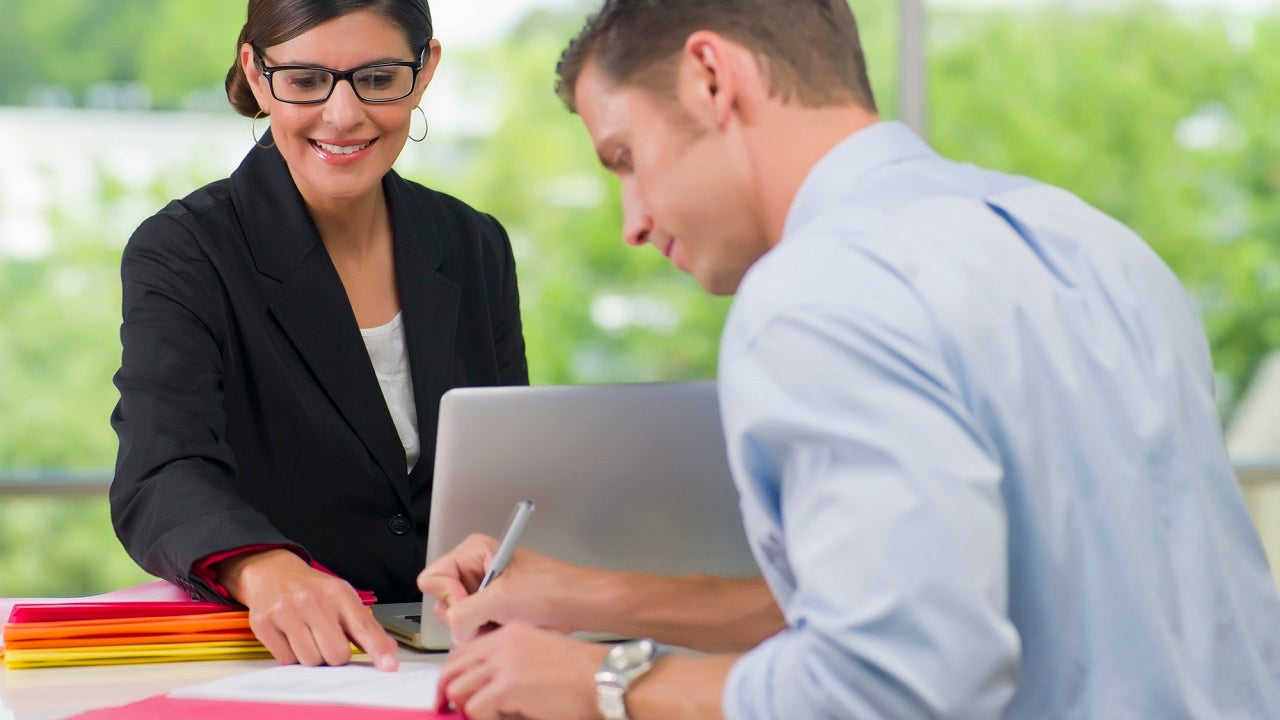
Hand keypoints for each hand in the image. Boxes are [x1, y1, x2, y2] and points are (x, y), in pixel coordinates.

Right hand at [216, 548, 398, 669]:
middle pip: (336, 653)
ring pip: (311, 660)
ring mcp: (286, 611)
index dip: (377, 649)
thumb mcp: (342, 598)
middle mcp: (312, 600)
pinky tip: (291, 637)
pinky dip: (291, 655)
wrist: (272, 573)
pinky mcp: (264, 623)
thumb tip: (389, 651)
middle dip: (336, 656)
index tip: (388, 666)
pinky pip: (286, 660)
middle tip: (329, 642)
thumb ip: (365, 627)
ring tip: (309, 638)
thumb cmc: (312, 590)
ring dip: (313, 657)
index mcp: (338, 593)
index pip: (363, 627)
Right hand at [416, 533, 589, 642]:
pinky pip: (472, 630)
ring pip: (457, 621)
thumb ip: (463, 613)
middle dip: (464, 617)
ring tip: (501, 621)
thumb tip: (452, 627)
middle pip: (442, 603)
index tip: (471, 602)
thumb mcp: (501, 598)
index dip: (448, 595)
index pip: (432, 578)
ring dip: (477, 628)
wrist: (576, 605)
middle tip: (489, 615)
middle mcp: (474, 570)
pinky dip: (485, 635)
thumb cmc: (550, 589)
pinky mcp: (491, 611)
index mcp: (473, 552)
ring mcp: (482, 593)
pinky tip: (505, 629)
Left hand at [436, 622, 606, 719]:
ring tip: (488, 715)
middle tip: (449, 710)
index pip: (463, 651)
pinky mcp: (508, 686)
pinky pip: (474, 708)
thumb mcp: (539, 655)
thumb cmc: (582, 673)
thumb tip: (486, 687)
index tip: (448, 692)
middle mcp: (503, 644)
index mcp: (510, 634)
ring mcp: (504, 663)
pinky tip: (504, 718)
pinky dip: (483, 719)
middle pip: (453, 668)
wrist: (604, 679)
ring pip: (458, 689)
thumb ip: (510, 665)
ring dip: (468, 708)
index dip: (452, 674)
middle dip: (447, 693)